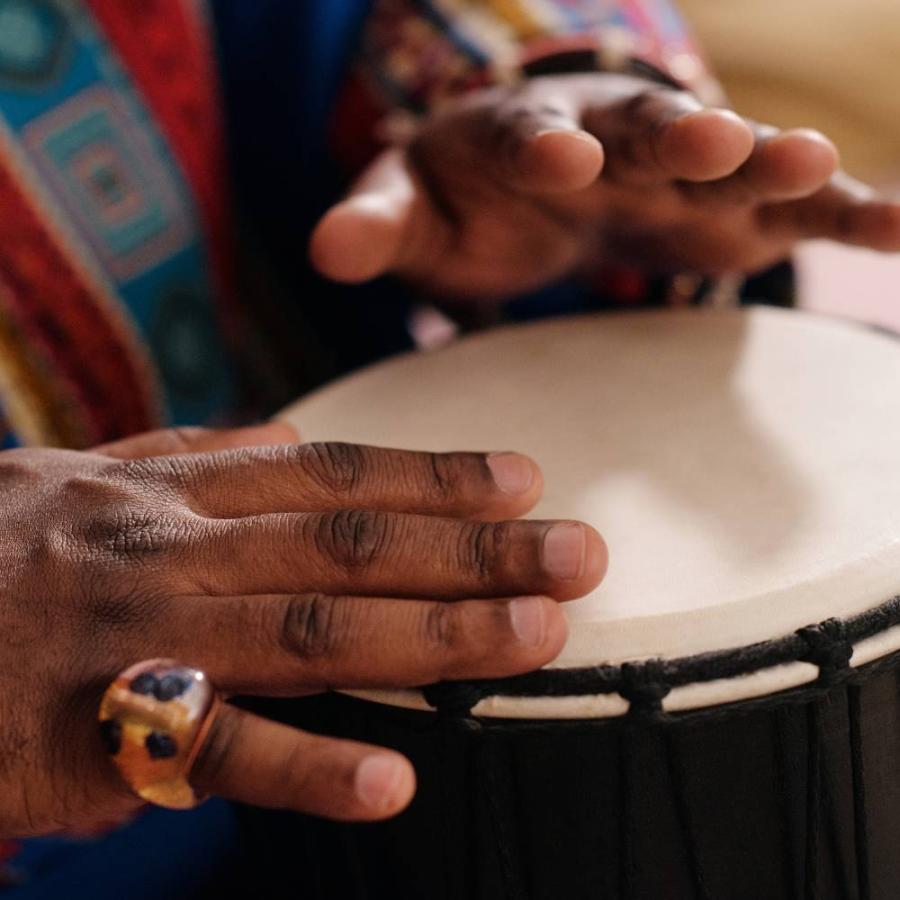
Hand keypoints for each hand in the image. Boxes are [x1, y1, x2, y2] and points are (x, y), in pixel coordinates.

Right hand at [0, 424, 605, 835]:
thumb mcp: (92, 483)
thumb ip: (194, 463)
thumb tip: (290, 442)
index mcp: (167, 488)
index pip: (330, 472)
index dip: (433, 473)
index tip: (524, 476)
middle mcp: (165, 546)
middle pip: (349, 543)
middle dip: (474, 548)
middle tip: (582, 553)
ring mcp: (129, 633)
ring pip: (309, 629)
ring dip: (433, 638)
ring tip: (537, 636)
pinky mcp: (80, 734)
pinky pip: (208, 752)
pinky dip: (305, 766)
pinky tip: (392, 782)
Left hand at [310, 73, 899, 298]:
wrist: (527, 179)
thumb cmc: (457, 198)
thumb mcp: (404, 209)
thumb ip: (371, 224)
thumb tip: (322, 250)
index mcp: (520, 133)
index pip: (531, 132)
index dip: (544, 143)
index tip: (559, 158)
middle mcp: (607, 137)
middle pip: (645, 130)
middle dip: (678, 137)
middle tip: (716, 146)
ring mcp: (671, 168)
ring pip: (728, 160)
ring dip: (772, 164)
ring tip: (820, 175)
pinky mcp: (719, 202)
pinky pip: (782, 205)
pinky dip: (836, 214)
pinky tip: (894, 230)